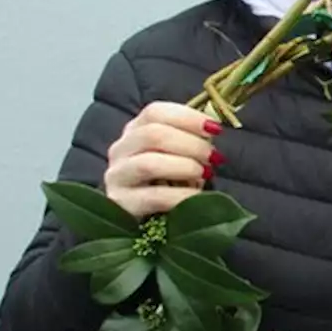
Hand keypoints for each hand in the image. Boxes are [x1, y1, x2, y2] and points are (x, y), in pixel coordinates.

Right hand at [103, 102, 222, 218]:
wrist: (146, 218)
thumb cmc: (169, 180)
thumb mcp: (179, 154)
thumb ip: (192, 138)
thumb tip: (213, 130)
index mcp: (136, 130)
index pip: (155, 112)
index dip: (187, 117)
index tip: (214, 128)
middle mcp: (121, 149)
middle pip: (152, 134)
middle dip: (191, 144)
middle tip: (213, 157)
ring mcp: (117, 176)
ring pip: (149, 164)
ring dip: (185, 167)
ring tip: (205, 174)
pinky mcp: (122, 203)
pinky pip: (154, 197)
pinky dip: (182, 196)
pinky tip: (197, 197)